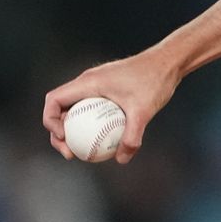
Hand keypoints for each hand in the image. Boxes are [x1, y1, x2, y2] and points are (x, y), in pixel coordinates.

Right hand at [42, 48, 180, 163]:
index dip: (50, 121)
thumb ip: (132, 135)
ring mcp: (98, 85)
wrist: (170, 62)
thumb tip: (121, 159)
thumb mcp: (144, 110)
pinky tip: (105, 143)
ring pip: (76, 110)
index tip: (64, 138)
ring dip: (75, 130)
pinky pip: (92, 110)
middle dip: (59, 133)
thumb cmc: (155, 80)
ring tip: (85, 153)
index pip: (54, 100)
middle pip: (60, 109)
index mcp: (88, 82)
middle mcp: (88, 82)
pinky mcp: (108, 90)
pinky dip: (91, 125)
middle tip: (71, 154)